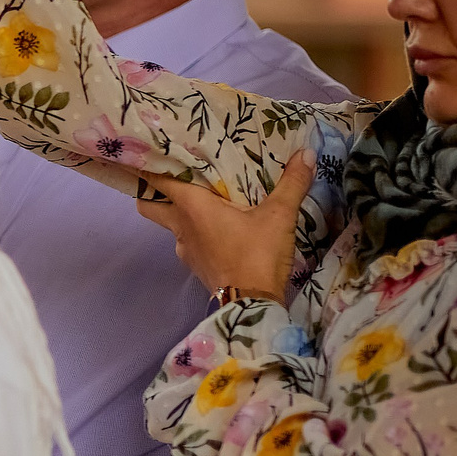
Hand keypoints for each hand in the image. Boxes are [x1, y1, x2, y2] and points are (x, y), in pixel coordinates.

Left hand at [134, 151, 312, 302]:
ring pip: (170, 223)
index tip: (151, 150)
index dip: (149, 165)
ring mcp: (185, 248)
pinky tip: (217, 224)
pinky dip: (195, 229)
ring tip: (201, 195)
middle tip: (170, 174)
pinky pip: (187, 240)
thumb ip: (292, 182)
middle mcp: (180, 227)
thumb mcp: (280, 215)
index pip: (157, 181)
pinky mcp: (196, 264)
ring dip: (179, 210)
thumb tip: (307, 153)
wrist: (252, 305)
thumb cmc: (258, 254)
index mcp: (191, 208)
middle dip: (151, 190)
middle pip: (149, 205)